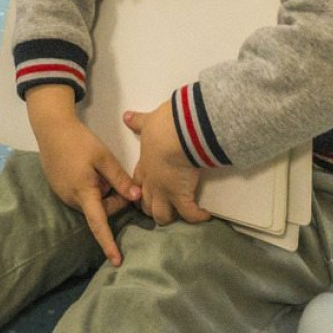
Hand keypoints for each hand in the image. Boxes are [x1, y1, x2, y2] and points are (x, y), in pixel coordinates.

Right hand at [26, 85, 140, 266]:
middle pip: (102, 210)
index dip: (109, 243)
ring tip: (103, 169)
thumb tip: (137, 198)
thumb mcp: (104, 158)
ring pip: (94, 202)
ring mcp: (65, 195)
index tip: (117, 260)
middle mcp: (72, 199)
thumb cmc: (79, 142)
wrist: (52, 130)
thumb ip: (120, 179)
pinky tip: (92, 169)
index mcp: (84, 194)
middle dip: (115, 199)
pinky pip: (84, 196)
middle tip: (121, 178)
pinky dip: (94, 188)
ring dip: (104, 192)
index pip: (98, 225)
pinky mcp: (62, 188)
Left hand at [124, 103, 211, 225]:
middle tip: (162, 208)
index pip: (137, 184)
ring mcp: (166, 192)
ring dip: (170, 216)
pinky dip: (197, 216)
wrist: (177, 136)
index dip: (139, 190)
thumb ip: (139, 122)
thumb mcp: (148, 123)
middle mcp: (152, 183)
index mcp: (145, 166)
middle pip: (147, 204)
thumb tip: (127, 116)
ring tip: (181, 215)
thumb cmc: (163, 127)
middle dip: (152, 209)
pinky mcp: (182, 196)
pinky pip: (189, 213)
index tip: (143, 192)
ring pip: (162, 215)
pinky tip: (205, 216)